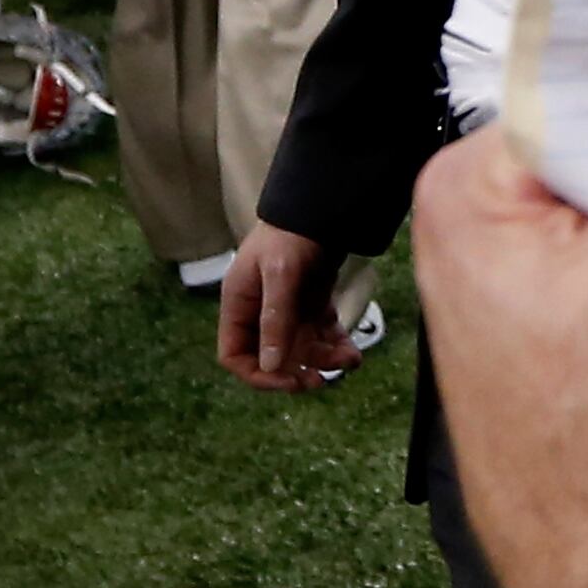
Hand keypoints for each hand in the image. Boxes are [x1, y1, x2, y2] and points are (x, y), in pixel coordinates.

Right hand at [219, 222, 351, 390]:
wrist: (321, 206)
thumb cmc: (290, 236)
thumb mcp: (280, 275)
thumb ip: (275, 320)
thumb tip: (271, 364)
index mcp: (239, 307)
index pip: (234, 355)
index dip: (257, 374)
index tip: (287, 381)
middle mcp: (260, 312)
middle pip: (273, 356)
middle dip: (298, 370)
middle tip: (321, 381)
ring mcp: (288, 309)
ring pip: (302, 348)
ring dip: (325, 358)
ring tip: (351, 361)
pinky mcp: (312, 303)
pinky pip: (321, 333)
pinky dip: (336, 344)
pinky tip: (352, 352)